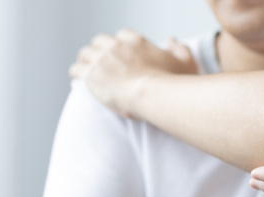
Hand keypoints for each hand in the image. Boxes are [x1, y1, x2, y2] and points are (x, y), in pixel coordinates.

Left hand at [69, 29, 196, 117]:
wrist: (155, 95)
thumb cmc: (172, 82)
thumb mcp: (186, 62)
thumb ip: (180, 49)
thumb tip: (173, 40)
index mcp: (136, 42)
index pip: (122, 34)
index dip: (120, 43)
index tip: (121, 53)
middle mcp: (116, 46)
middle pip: (100, 41)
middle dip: (99, 49)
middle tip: (101, 60)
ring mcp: (102, 59)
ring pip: (86, 53)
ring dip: (86, 59)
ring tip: (86, 68)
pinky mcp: (91, 74)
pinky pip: (77, 69)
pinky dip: (78, 72)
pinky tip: (79, 77)